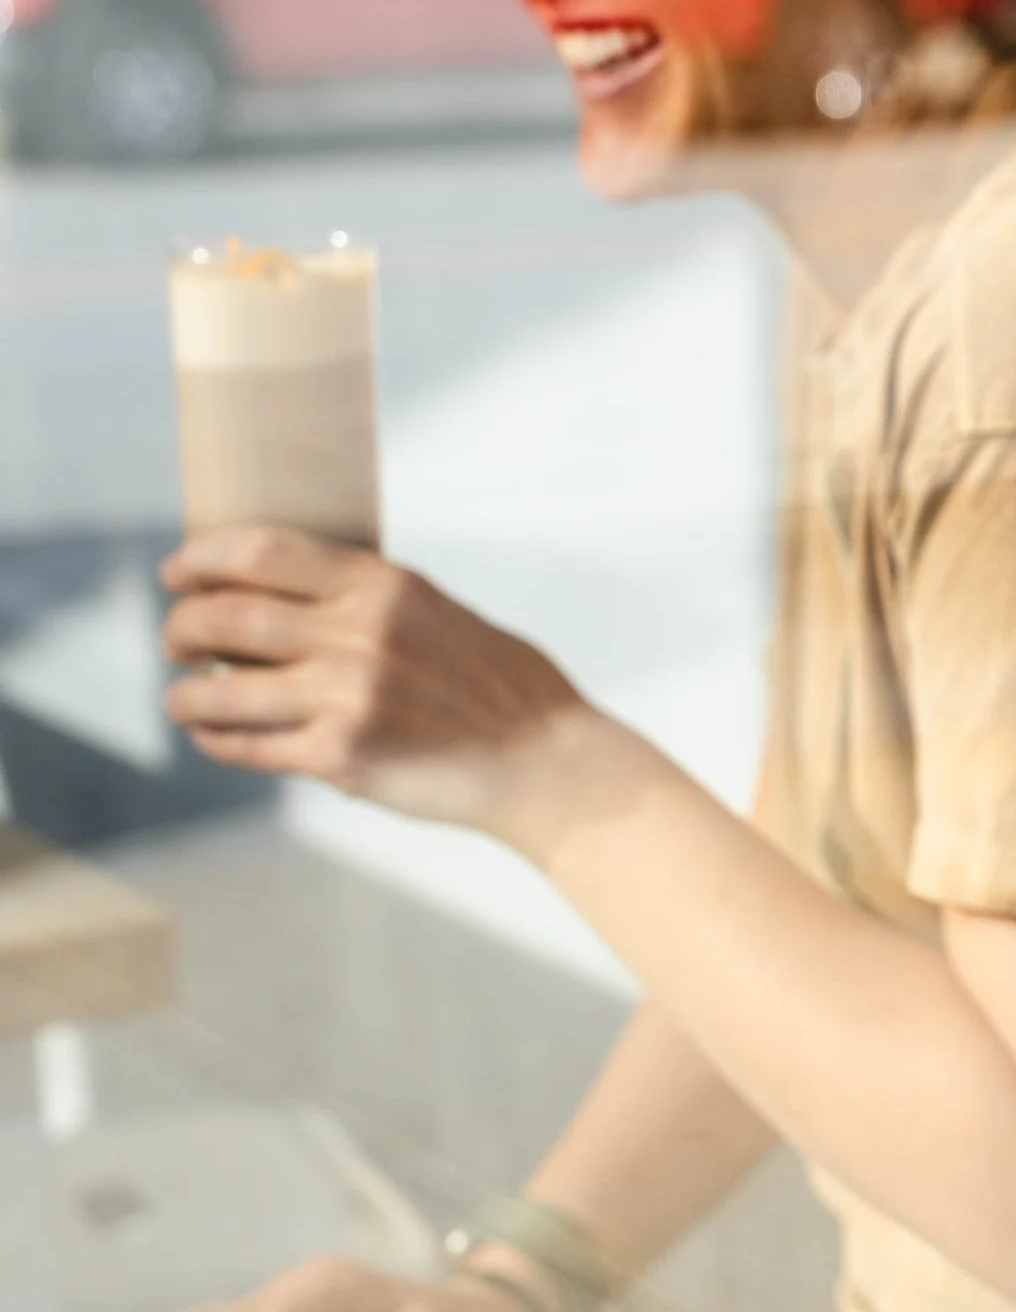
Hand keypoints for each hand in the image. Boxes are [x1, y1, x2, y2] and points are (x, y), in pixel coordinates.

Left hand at [161, 526, 583, 828]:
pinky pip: (251, 746)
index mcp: (383, 586)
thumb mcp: (435, 610)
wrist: (543, 758)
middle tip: (175, 638)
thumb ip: (365, 597)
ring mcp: (349, 699)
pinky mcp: (344, 757)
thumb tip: (280, 590)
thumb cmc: (495, 683)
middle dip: (180, 627)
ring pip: (221, 689)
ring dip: (186, 693)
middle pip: (226, 616)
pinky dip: (217, 739)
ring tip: (182, 696)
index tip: (176, 571)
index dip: (201, 558)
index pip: (261, 552)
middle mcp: (360, 635)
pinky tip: (213, 734)